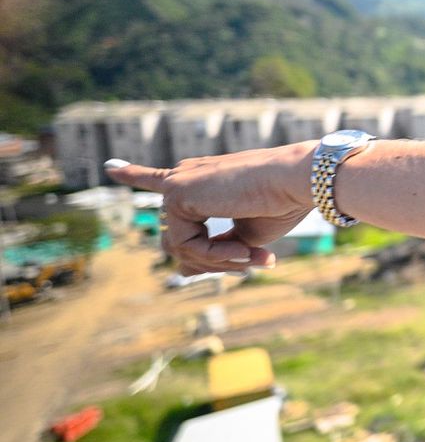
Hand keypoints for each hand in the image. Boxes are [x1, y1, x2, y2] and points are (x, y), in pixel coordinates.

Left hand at [106, 143, 316, 274]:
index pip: (160, 183)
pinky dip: (214, 255)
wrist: (296, 181)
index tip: (111, 169)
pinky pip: (185, 244)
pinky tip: (242, 251)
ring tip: (252, 256)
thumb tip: (181, 272)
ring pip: (179, 248)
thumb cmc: (281, 204)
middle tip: (252, 263)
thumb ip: (213, 250)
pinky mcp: (177, 193)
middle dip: (213, 261)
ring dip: (218, 261)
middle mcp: (185, 178)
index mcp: (202, 181)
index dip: (135, 176)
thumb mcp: (245, 236)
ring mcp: (178, 184)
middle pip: (179, 241)